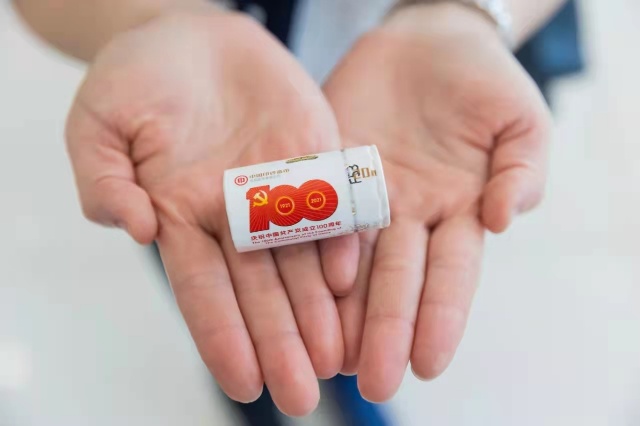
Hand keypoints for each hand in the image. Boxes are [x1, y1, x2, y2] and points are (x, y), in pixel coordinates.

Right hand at [65, 8, 358, 414]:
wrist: (189, 31)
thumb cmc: (137, 77)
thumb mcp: (99, 123)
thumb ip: (104, 180)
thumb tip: (133, 229)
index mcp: (181, 215)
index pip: (203, 289)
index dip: (222, 336)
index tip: (244, 384)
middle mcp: (234, 213)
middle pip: (260, 288)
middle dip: (279, 340)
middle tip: (300, 395)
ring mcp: (277, 187)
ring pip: (302, 259)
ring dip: (318, 309)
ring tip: (335, 357)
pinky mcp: (312, 154)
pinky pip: (331, 202)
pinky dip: (341, 237)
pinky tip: (350, 278)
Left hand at [323, 4, 551, 400]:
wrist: (427, 40)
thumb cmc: (483, 81)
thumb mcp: (521, 120)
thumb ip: (523, 170)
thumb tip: (503, 220)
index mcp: (458, 212)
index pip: (451, 275)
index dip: (441, 317)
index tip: (429, 365)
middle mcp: (408, 217)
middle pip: (396, 280)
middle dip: (385, 331)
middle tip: (369, 383)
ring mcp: (363, 197)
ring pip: (352, 261)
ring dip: (343, 311)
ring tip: (329, 358)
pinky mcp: (327, 171)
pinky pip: (315, 213)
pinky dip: (308, 251)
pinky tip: (299, 290)